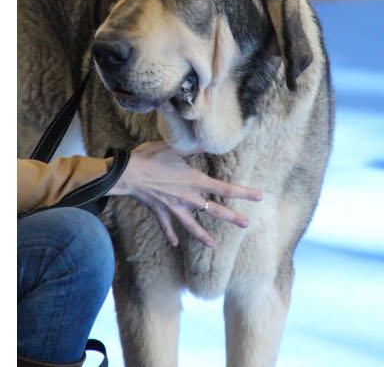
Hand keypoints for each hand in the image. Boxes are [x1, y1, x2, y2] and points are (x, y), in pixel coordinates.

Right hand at [106, 141, 261, 246]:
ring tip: (212, 244)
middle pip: (214, 210)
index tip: (259, 196)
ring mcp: (173, 206)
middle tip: (245, 225)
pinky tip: (175, 244)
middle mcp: (188, 197)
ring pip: (192, 224)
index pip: (224, 188)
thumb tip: (209, 141)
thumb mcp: (173, 149)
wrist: (127, 174)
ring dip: (202, 235)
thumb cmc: (149, 158)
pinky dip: (170, 234)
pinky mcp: (159, 211)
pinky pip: (166, 225)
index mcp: (194, 181)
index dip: (243, 193)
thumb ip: (193, 148)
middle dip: (231, 217)